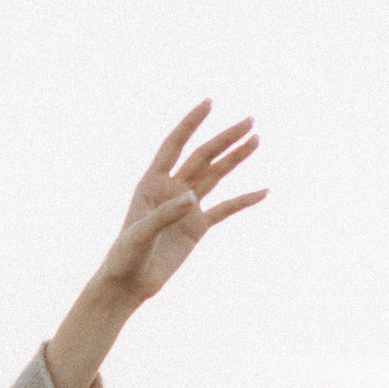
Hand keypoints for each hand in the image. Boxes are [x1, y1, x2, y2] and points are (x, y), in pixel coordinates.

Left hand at [99, 99, 266, 304]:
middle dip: (224, 139)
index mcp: (151, 184)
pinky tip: (263, 192)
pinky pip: (225, 209)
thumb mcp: (140, 235)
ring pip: (215, 176)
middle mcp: (171, 190)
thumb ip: (164, 216)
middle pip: (202, 157)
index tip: (209, 103)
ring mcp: (186, 207)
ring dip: (235, 159)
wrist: (129, 284)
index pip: (174, 146)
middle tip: (249, 121)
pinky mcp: (197, 227)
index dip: (190, 124)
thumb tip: (192, 198)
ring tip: (256, 139)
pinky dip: (243, 201)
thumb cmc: (125, 257)